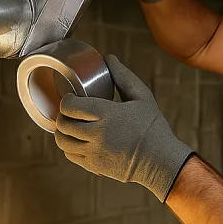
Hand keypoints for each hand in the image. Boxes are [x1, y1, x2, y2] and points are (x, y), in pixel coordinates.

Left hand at [55, 54, 192, 201]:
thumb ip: (123, 76)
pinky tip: (78, 139)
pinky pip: (70, 155)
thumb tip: (108, 58)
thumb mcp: (142, 97)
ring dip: (62, 131)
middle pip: (62, 123)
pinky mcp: (93, 166)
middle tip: (70, 111)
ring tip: (71, 125)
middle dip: (62, 115)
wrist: (160, 160)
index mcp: (107, 114)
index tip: (71, 97)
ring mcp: (94, 152)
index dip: (66, 100)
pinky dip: (69, 146)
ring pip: (62, 141)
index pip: (70, 106)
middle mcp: (97, 134)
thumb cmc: (153, 127)